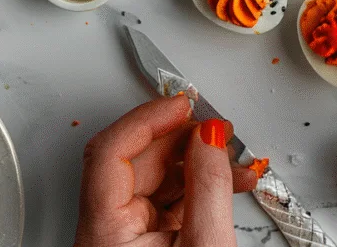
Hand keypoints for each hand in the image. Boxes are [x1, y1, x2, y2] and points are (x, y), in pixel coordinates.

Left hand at [75, 95, 258, 246]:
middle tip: (217, 128)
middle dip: (181, 137)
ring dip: (196, 160)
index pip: (111, 151)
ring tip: (232, 158)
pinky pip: (169, 200)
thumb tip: (211, 136)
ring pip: (156, 178)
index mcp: (104, 233)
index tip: (183, 103)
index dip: (148, 118)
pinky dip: (199, 185)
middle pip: (136, 160)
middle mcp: (105, 233)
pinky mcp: (145, 246)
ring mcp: (124, 240)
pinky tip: (227, 181)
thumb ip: (209, 186)